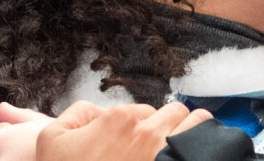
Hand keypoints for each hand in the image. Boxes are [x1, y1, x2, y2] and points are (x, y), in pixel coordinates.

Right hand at [36, 100, 211, 160]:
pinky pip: (211, 150)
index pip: (148, 109)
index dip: (145, 125)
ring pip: (200, 124)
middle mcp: (148, 133)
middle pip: (178, 113)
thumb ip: (75, 114)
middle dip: (173, 127)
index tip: (140, 144)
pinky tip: (198, 159)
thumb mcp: (52, 141)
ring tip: (187, 152)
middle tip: (166, 148)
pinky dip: (208, 152)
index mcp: (120, 120)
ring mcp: (168, 155)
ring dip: (196, 134)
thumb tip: (97, 112)